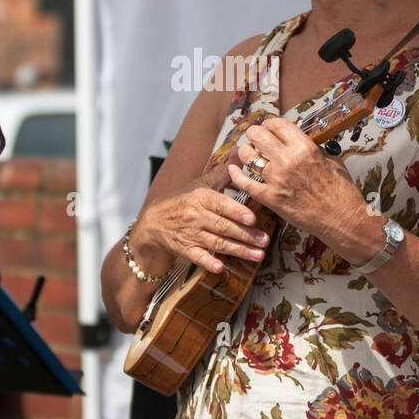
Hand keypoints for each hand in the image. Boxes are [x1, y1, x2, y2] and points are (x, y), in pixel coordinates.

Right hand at [132, 162, 269, 276]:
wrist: (153, 222)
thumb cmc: (183, 201)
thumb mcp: (200, 184)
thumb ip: (224, 172)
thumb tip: (243, 150)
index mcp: (200, 197)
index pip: (220, 204)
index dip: (236, 212)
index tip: (252, 218)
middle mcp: (195, 216)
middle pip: (223, 226)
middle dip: (246, 235)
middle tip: (264, 240)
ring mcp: (190, 234)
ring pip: (216, 243)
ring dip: (238, 250)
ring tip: (258, 255)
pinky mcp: (185, 250)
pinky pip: (197, 257)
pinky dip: (208, 262)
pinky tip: (220, 268)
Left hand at [226, 117, 363, 241]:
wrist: (343, 220)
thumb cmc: (341, 192)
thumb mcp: (332, 160)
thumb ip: (314, 147)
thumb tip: (301, 140)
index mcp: (305, 148)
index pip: (278, 124)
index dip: (270, 123)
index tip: (269, 126)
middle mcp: (288, 161)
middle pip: (258, 135)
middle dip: (254, 133)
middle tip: (255, 136)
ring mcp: (277, 180)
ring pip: (248, 156)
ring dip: (245, 151)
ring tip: (247, 151)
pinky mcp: (271, 198)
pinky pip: (245, 183)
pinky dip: (236, 174)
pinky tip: (233, 169)